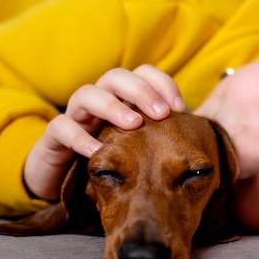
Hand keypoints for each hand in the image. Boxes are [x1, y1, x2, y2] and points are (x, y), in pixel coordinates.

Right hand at [24, 65, 185, 200]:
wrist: (66, 183)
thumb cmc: (113, 161)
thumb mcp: (141, 146)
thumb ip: (164, 137)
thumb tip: (204, 141)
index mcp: (122, 99)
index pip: (143, 74)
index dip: (163, 84)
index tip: (181, 107)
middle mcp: (99, 101)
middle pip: (116, 77)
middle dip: (141, 90)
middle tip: (161, 113)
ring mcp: (75, 117)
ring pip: (86, 94)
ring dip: (112, 106)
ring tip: (133, 124)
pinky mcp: (53, 138)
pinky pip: (62, 128)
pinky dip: (80, 137)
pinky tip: (98, 151)